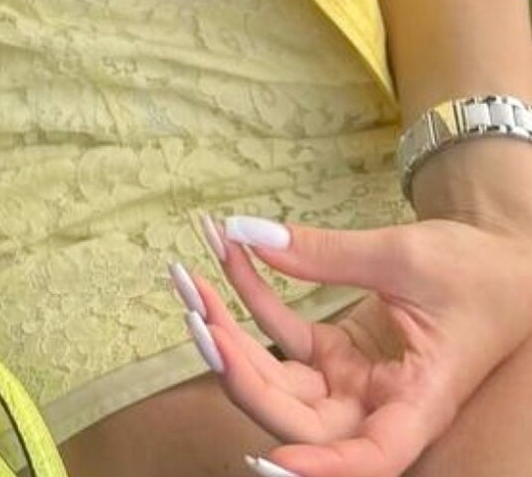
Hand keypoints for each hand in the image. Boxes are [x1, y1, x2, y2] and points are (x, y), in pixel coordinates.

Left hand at [173, 212, 531, 475]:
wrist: (497, 258)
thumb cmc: (475, 271)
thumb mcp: (407, 256)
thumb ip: (327, 254)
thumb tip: (248, 235)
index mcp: (417, 404)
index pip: (369, 457)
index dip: (322, 467)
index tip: (271, 463)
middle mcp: (378, 405)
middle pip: (300, 417)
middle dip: (242, 373)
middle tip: (199, 318)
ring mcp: (352, 381)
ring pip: (279, 379)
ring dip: (231, 333)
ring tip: (191, 281)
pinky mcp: (335, 353)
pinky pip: (283, 334)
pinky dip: (251, 296)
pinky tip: (226, 253)